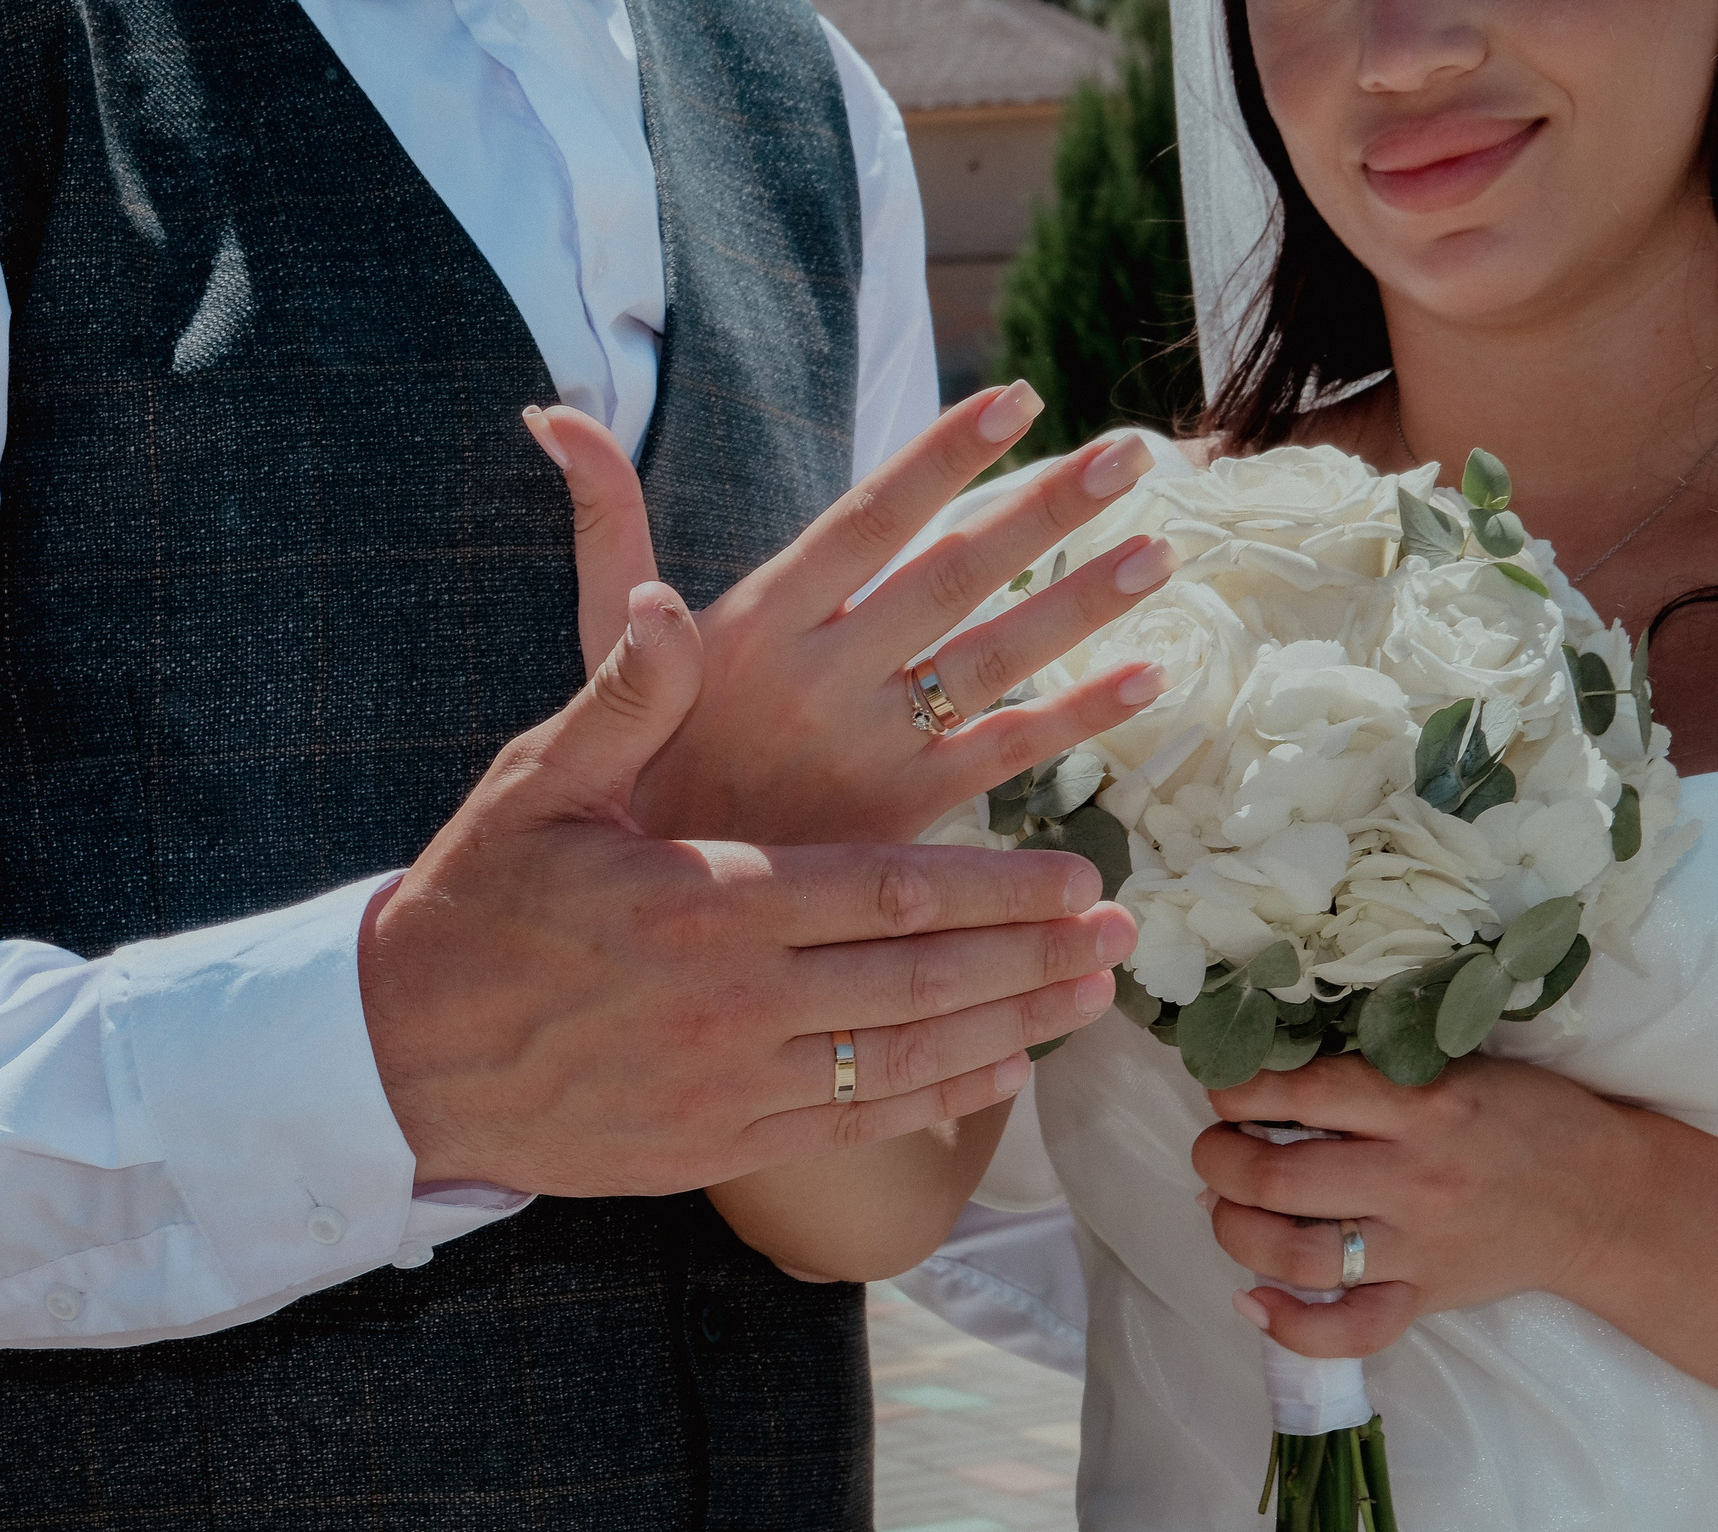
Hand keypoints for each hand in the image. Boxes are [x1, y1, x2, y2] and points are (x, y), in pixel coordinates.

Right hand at [361, 580, 1135, 1196]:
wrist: (398, 1061)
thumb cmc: (475, 904)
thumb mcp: (537, 783)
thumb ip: (623, 698)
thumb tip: (674, 603)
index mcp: (709, 900)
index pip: (891, 893)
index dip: (997, 889)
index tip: (1078, 874)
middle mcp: (735, 1001)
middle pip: (922, 981)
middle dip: (1032, 959)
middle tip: (1120, 938)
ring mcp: (731, 1084)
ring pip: (905, 1060)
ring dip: (1010, 1030)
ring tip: (1086, 1001)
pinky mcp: (717, 1143)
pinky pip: (853, 1126)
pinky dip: (934, 1102)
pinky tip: (997, 1078)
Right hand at [524, 383, 1174, 844]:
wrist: (618, 948)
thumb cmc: (610, 789)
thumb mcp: (593, 649)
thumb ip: (604, 531)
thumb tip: (557, 414)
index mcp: (749, 632)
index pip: (861, 522)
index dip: (939, 457)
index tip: (1016, 398)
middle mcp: (818, 688)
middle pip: (951, 581)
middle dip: (1044, 512)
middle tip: (1132, 451)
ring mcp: (866, 759)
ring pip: (995, 670)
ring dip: (1082, 607)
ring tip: (1159, 550)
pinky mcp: (900, 829)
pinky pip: (1004, 767)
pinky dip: (1077, 724)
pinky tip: (1145, 679)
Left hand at [1190, 1053, 1652, 1359]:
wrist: (1608, 1198)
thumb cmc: (1526, 1117)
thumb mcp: (1455, 1068)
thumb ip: (1373, 1078)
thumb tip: (1269, 1095)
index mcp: (1421, 1104)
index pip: (1302, 1092)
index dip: (1239, 1090)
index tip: (1226, 1091)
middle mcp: (1414, 1177)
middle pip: (1279, 1177)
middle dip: (1219, 1160)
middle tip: (1214, 1150)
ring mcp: (1419, 1246)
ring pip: (1297, 1254)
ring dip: (1235, 1232)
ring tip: (1224, 1210)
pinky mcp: (1427, 1297)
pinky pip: (1350, 1330)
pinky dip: (1291, 1326)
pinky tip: (1254, 1302)